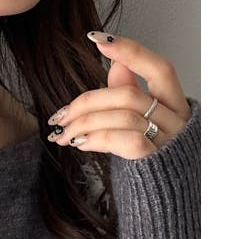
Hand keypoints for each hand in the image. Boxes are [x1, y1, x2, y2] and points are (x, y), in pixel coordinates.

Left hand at [45, 30, 192, 159]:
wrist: (165, 198)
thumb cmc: (150, 156)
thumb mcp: (142, 121)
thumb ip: (131, 93)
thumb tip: (117, 64)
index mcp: (175, 101)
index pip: (158, 67)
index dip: (130, 51)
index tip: (99, 41)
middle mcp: (175, 117)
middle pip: (129, 96)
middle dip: (88, 102)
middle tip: (61, 115)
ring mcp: (166, 139)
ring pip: (123, 117)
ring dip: (85, 123)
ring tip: (63, 133)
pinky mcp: (153, 160)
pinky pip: (124, 141)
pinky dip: (97, 139)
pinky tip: (80, 143)